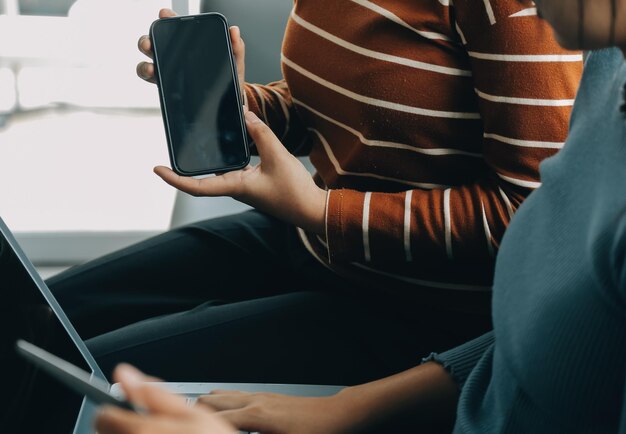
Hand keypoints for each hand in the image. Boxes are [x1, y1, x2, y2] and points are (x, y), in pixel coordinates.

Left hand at [95, 364, 235, 433]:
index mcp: (142, 431)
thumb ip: (155, 393)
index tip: (126, 408)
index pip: (102, 417)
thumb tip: (125, 373)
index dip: (113, 408)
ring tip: (158, 433)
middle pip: (106, 433)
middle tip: (150, 424)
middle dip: (121, 424)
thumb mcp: (193, 414)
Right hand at [136, 8, 246, 103]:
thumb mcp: (234, 61)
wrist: (230, 102)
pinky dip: (150, 78)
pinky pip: (153, 81)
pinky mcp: (167, 87)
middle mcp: (175, 57)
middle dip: (146, 41)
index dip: (167, 19)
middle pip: (153, 44)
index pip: (175, 29)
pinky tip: (155, 79)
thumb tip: (234, 31)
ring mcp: (169, 72)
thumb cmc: (229, 78)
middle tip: (149, 43)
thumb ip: (236, 46)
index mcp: (189, 46)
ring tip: (151, 67)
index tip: (164, 14)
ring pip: (148, 63)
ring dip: (145, 63)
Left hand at [154, 110, 326, 233]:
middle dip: (187, 166)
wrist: (311, 209)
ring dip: (208, 159)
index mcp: (235, 187)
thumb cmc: (294, 192)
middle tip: (173, 147)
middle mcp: (235, 188)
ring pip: (220, 171)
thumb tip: (245, 115)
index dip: (175, 180)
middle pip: (203, 178)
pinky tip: (233, 140)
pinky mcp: (254, 183)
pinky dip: (229, 156)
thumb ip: (261, 133)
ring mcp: (244, 186)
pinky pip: (235, 168)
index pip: (197, 187)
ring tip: (198, 139)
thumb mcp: (278, 156)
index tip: (157, 169)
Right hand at [199, 390, 356, 433]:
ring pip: (224, 394)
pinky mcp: (268, 397)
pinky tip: (225, 408)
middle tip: (187, 421)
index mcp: (256, 415)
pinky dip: (224, 401)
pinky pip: (237, 395)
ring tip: (198, 415)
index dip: (199, 426)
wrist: (336, 415)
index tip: (189, 428)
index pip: (215, 419)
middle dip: (197, 413)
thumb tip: (233, 433)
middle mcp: (256, 402)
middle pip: (214, 401)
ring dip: (210, 404)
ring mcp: (262, 396)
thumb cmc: (316, 431)